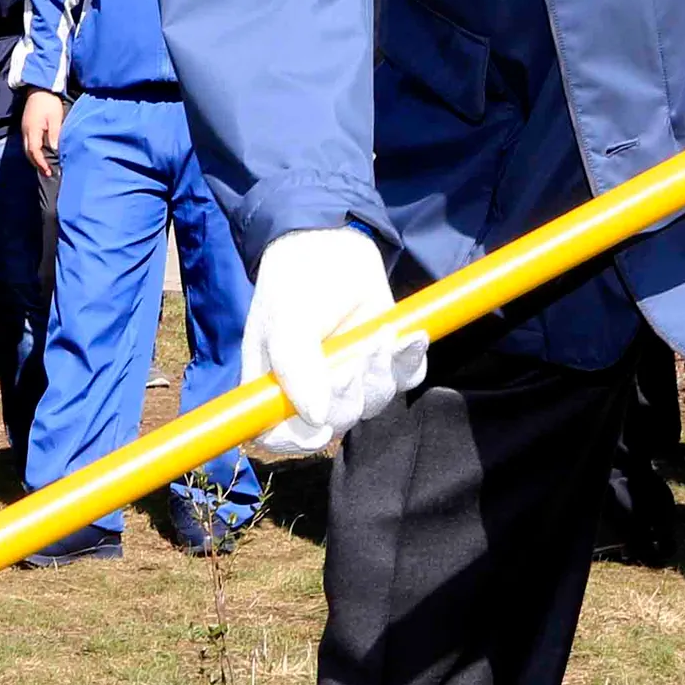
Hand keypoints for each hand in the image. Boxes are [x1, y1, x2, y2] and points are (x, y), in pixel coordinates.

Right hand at [18, 89, 64, 179]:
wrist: (39, 89)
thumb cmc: (49, 102)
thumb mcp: (55, 118)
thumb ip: (54, 135)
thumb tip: (54, 150)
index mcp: (32, 130)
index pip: (34, 152)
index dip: (41, 163)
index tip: (48, 171)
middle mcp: (25, 132)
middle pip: (28, 153)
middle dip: (37, 164)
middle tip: (47, 173)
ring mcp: (24, 129)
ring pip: (27, 149)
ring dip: (35, 159)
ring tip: (45, 166)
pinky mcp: (26, 127)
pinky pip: (28, 143)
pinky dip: (34, 152)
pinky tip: (42, 154)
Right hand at [242, 226, 426, 456]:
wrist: (331, 243)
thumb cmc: (296, 282)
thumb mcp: (286, 321)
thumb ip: (296, 367)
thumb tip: (318, 418)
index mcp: (275, 386)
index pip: (278, 436)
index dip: (298, 440)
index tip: (320, 424)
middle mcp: (312, 389)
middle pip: (337, 422)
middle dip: (351, 393)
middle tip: (356, 356)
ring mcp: (350, 376)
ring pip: (375, 403)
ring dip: (382, 371)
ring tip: (381, 334)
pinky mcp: (383, 360)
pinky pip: (405, 379)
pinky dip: (409, 360)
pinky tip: (407, 335)